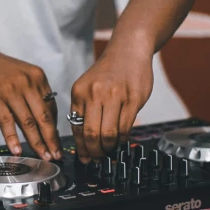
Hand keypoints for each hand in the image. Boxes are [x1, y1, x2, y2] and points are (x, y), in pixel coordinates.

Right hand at [0, 49, 61, 160]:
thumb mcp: (22, 76)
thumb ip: (34, 95)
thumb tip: (44, 122)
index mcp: (37, 78)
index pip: (51, 107)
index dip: (55, 128)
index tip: (56, 143)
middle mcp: (27, 83)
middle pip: (43, 117)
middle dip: (51, 139)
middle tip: (56, 155)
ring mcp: (10, 91)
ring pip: (27, 122)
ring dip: (36, 142)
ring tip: (43, 156)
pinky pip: (6, 122)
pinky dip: (12, 138)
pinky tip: (17, 149)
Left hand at [70, 48, 152, 162]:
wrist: (128, 51)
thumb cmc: (108, 72)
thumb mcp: (88, 86)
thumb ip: (85, 110)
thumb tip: (84, 141)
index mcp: (79, 92)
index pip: (76, 127)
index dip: (81, 147)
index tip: (84, 157)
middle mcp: (95, 94)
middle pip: (91, 134)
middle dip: (94, 152)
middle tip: (97, 158)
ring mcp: (114, 96)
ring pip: (109, 134)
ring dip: (109, 147)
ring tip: (109, 150)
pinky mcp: (133, 99)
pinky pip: (125, 127)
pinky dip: (122, 138)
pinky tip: (120, 140)